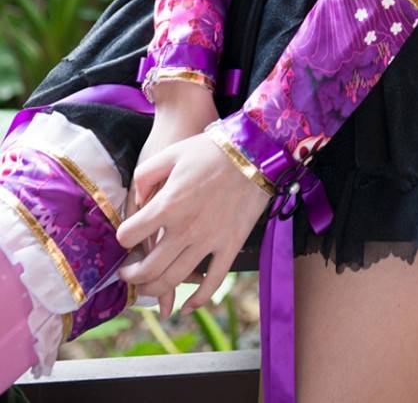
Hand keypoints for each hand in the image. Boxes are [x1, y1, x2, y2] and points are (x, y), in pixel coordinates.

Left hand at [125, 87, 219, 318]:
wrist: (254, 153)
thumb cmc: (211, 151)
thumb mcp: (172, 153)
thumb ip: (146, 174)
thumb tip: (136, 199)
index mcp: (168, 205)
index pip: (130, 235)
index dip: (123, 237)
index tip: (126, 237)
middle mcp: (185, 229)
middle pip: (148, 268)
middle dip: (132, 276)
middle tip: (127, 273)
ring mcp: (208, 241)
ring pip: (173, 280)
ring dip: (154, 290)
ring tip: (147, 286)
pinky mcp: (230, 246)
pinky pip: (212, 283)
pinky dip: (197, 300)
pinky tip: (186, 306)